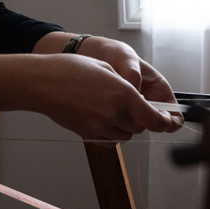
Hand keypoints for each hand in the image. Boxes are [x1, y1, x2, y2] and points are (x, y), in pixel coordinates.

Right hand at [0, 52, 179, 141]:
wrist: (42, 82)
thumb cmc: (71, 70)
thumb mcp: (106, 70)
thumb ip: (127, 87)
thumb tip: (139, 101)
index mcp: (122, 92)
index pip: (153, 117)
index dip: (163, 121)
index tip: (167, 121)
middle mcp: (114, 112)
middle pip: (140, 126)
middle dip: (141, 119)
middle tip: (133, 107)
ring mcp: (100, 125)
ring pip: (126, 134)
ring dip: (126, 125)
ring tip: (112, 109)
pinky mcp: (88, 134)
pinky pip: (109, 138)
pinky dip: (111, 131)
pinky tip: (100, 116)